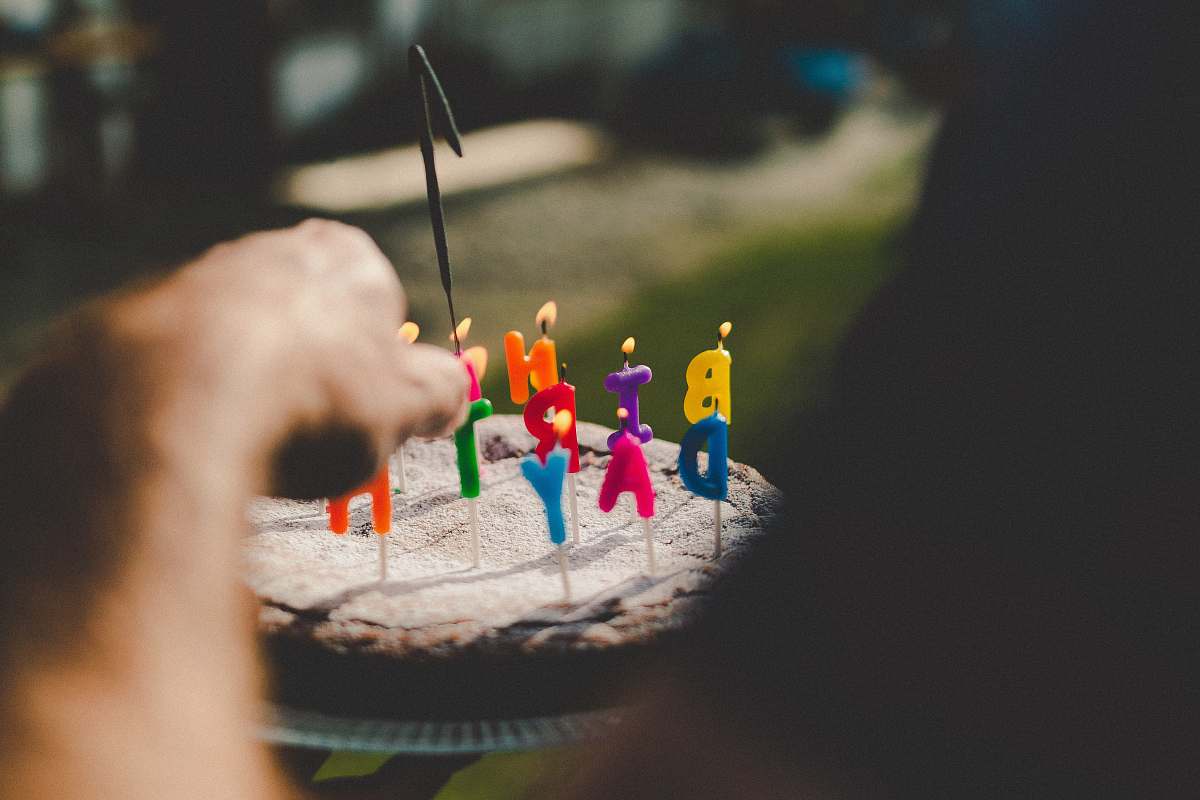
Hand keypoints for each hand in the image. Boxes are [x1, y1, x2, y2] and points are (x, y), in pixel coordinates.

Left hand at [0, 220, 467, 798]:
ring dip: (248, 390)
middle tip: (315, 438)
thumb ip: (444, 392)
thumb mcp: (409, 406)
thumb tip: (456, 393)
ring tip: (252, 451)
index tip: (371, 414)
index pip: (380, 305)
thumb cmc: (314, 398)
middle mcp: (265, 251)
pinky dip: (187, 404)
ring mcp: (191, 280)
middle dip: (312, 376)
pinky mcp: (128, 322)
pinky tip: (193, 446)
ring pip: (236, 343)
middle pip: (305, 322)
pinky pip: (172, 369)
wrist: (172, 404)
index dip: (381, 367)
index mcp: (345, 257)